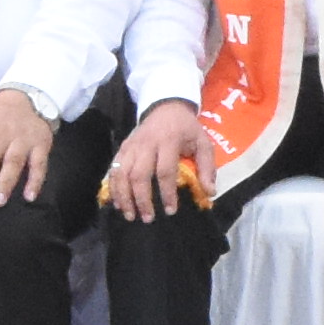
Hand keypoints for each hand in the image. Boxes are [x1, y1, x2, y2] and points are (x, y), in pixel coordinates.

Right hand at [104, 98, 223, 223]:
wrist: (166, 106)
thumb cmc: (186, 128)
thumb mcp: (203, 143)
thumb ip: (207, 167)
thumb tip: (210, 193)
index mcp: (168, 141)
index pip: (164, 171)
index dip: (167, 193)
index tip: (170, 211)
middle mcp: (146, 144)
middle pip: (139, 174)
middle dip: (142, 199)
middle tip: (148, 218)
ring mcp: (131, 145)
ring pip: (122, 173)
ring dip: (124, 196)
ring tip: (130, 215)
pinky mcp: (122, 147)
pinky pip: (113, 169)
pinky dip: (113, 187)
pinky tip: (117, 202)